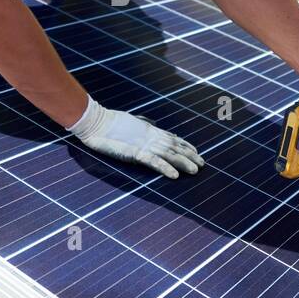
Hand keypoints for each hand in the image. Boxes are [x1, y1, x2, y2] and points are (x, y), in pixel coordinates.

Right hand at [65, 95, 203, 179]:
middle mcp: (151, 137)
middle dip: (190, 156)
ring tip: (195, 170)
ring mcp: (144, 145)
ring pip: (169, 155)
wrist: (96, 123)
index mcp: (150, 130)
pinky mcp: (135, 153)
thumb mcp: (130, 122)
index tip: (197, 152)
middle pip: (175, 147)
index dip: (186, 145)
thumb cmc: (109, 122)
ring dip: (183, 163)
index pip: (173, 139)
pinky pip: (154, 162)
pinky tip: (174, 175)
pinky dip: (165, 168)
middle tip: (203, 164)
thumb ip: (142, 123)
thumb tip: (150, 123)